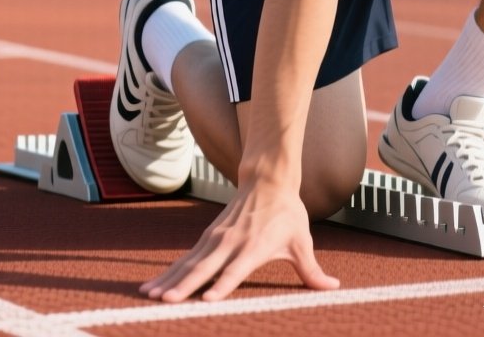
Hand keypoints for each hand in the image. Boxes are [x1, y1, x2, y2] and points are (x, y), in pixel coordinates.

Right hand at [142, 179, 338, 301]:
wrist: (267, 180)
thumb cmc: (287, 214)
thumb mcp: (302, 242)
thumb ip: (312, 270)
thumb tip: (334, 287)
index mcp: (253, 248)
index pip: (235, 270)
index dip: (222, 285)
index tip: (207, 299)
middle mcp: (230, 244)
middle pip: (204, 268)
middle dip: (185, 286)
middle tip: (166, 302)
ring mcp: (214, 240)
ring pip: (188, 264)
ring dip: (168, 280)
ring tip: (149, 296)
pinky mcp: (206, 239)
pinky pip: (184, 260)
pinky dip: (167, 273)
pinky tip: (150, 286)